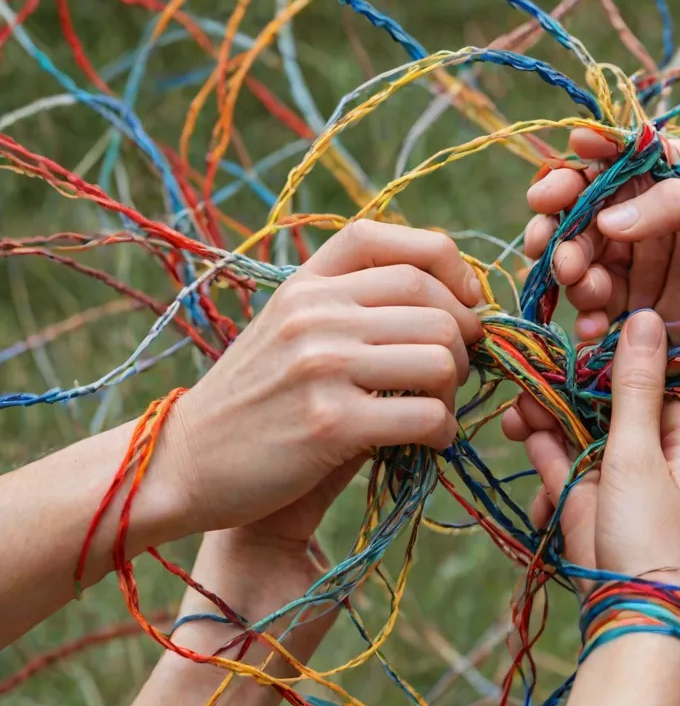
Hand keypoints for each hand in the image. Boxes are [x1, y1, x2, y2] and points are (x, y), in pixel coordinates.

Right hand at [161, 221, 482, 541]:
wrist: (187, 463)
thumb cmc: (257, 399)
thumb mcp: (291, 327)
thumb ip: (352, 305)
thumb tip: (450, 302)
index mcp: (307, 284)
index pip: (395, 243)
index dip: (450, 267)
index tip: (467, 303)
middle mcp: (314, 314)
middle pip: (434, 305)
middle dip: (465, 339)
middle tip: (458, 370)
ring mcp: (321, 366)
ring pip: (440, 358)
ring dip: (455, 388)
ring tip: (438, 407)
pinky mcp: (330, 423)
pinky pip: (426, 416)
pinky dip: (443, 431)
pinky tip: (430, 441)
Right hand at [503, 310, 679, 604]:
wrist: (635, 620)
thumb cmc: (653, 534)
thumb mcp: (641, 453)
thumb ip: (634, 387)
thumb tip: (647, 315)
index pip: (650, 384)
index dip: (612, 362)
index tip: (577, 342)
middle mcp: (651, 459)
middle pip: (605, 409)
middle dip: (567, 394)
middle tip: (530, 375)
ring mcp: (616, 485)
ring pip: (577, 437)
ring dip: (547, 422)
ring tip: (516, 411)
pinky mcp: (585, 510)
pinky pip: (561, 472)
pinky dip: (543, 459)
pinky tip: (525, 442)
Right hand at [525, 128, 679, 397]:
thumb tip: (606, 218)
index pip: (624, 161)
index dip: (582, 167)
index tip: (553, 186)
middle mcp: (669, 224)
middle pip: (596, 216)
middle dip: (565, 229)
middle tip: (552, 252)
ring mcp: (664, 273)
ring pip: (597, 266)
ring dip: (575, 277)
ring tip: (582, 292)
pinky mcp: (665, 320)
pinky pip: (613, 316)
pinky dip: (593, 321)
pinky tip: (591, 330)